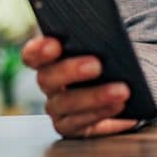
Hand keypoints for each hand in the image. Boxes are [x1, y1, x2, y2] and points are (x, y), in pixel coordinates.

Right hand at [21, 37, 138, 137]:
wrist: (124, 88)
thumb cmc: (109, 60)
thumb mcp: (102, 46)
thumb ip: (96, 39)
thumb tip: (106, 30)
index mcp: (50, 59)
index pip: (33, 54)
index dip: (39, 50)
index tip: (55, 45)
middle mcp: (49, 84)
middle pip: (47, 78)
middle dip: (71, 70)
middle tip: (97, 65)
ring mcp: (58, 107)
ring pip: (66, 103)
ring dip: (95, 96)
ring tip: (122, 91)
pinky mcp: (71, 126)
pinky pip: (81, 123)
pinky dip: (102, 113)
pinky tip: (120, 105)